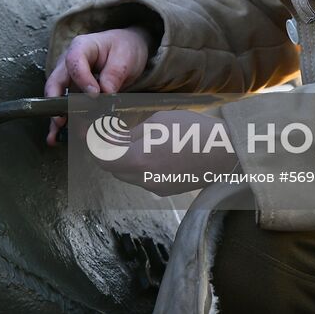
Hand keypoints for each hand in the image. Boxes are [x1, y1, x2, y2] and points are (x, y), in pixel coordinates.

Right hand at [43, 26, 152, 145]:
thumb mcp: (125, 56)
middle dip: (57, 103)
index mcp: (81, 48)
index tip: (95, 94)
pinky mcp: (73, 95)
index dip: (82, 79)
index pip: (74, 62)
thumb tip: (106, 93)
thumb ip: (114, 73)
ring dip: (61, 119)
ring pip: (57, 100)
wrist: (127, 51)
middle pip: (55, 82)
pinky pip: (64, 109)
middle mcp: (69, 64)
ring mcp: (68, 81)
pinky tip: (56, 138)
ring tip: (69, 134)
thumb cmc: (124, 48)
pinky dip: (61, 125)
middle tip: (62, 120)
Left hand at [98, 110, 238, 194]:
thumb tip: (114, 139)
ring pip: (128, 174)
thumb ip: (131, 134)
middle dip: (108, 152)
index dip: (93, 146)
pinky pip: (144, 178)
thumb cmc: (193, 131)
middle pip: (113, 168)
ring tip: (130, 140)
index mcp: (138, 159)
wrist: (225, 153)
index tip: (89, 134)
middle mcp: (144, 178)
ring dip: (124, 160)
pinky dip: (140, 166)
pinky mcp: (166, 190)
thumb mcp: (157, 123)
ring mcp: (155, 187)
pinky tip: (151, 151)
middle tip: (108, 134)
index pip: (102, 158)